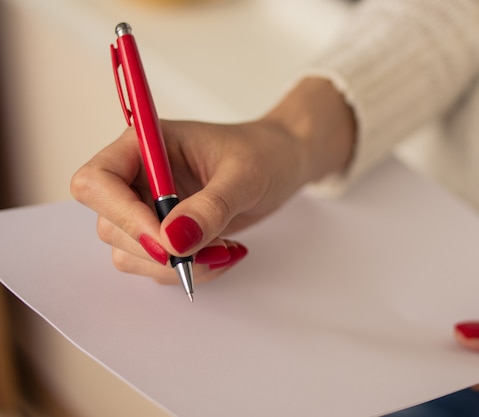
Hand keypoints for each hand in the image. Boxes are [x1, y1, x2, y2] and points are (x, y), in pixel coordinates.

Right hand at [70, 78, 354, 284]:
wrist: (282, 164)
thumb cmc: (264, 154)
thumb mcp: (245, 175)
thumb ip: (211, 206)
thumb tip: (173, 241)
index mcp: (144, 144)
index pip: (97, 181)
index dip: (123, 215)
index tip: (166, 240)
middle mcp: (137, 176)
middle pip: (110, 225)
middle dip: (158, 249)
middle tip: (210, 249)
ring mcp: (148, 208)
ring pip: (130, 254)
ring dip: (176, 266)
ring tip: (224, 249)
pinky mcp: (164, 233)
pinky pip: (157, 266)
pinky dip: (189, 271)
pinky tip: (222, 252)